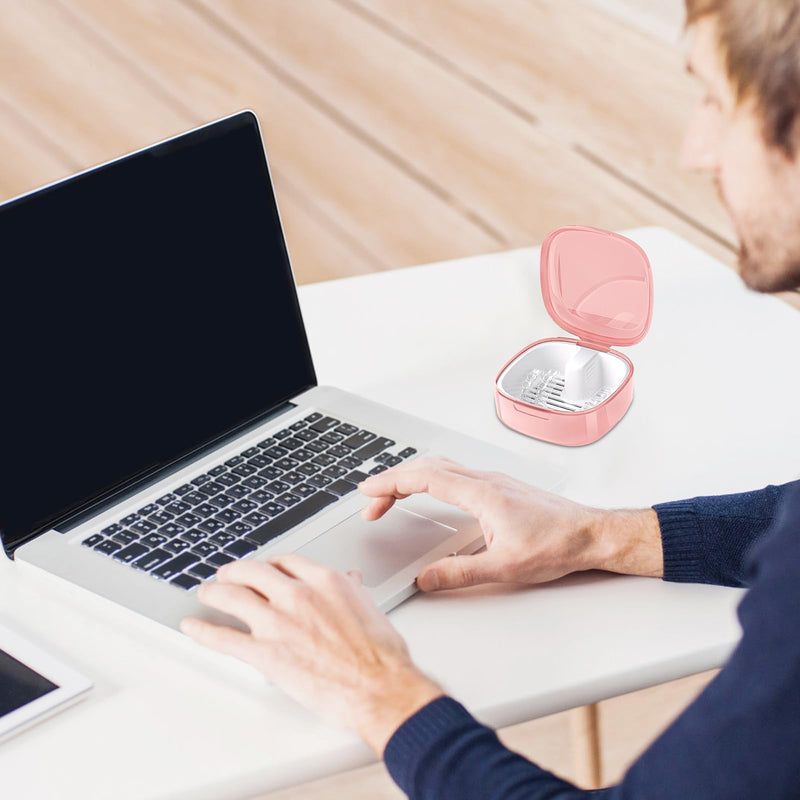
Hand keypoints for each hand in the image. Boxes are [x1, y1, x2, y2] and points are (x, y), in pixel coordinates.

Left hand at [180, 554, 441, 754]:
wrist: (380, 687)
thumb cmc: (380, 654)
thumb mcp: (368, 608)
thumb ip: (351, 591)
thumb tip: (350, 581)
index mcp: (324, 581)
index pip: (285, 561)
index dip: (268, 564)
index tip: (263, 569)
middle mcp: (297, 595)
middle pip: (252, 571)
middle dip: (234, 571)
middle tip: (226, 575)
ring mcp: (278, 623)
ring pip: (232, 596)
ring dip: (213, 592)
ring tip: (206, 593)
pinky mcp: (265, 653)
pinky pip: (224, 638)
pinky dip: (202, 630)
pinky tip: (192, 626)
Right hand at [359, 456, 662, 590]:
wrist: (592, 534)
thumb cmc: (558, 545)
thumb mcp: (506, 567)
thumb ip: (461, 573)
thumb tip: (426, 578)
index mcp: (481, 494)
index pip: (424, 478)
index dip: (391, 483)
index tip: (368, 492)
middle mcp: (484, 481)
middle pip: (427, 467)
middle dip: (393, 481)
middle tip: (371, 502)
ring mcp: (492, 481)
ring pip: (441, 466)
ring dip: (411, 477)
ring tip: (391, 496)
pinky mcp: (499, 487)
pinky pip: (454, 473)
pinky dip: (429, 478)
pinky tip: (430, 493)